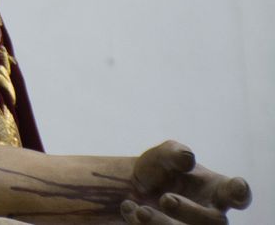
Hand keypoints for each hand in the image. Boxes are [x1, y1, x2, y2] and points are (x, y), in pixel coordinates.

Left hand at [121, 141, 251, 223]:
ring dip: (163, 224)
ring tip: (141, 211)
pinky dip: (141, 224)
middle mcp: (211, 214)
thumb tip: (187, 158)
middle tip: (166, 198)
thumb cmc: (158, 171)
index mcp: (216, 190)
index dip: (240, 192)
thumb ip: (174, 153)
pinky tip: (129, 208)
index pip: (237, 194)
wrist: (130, 189)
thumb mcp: (162, 156)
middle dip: (189, 211)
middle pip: (215, 222)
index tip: (237, 186)